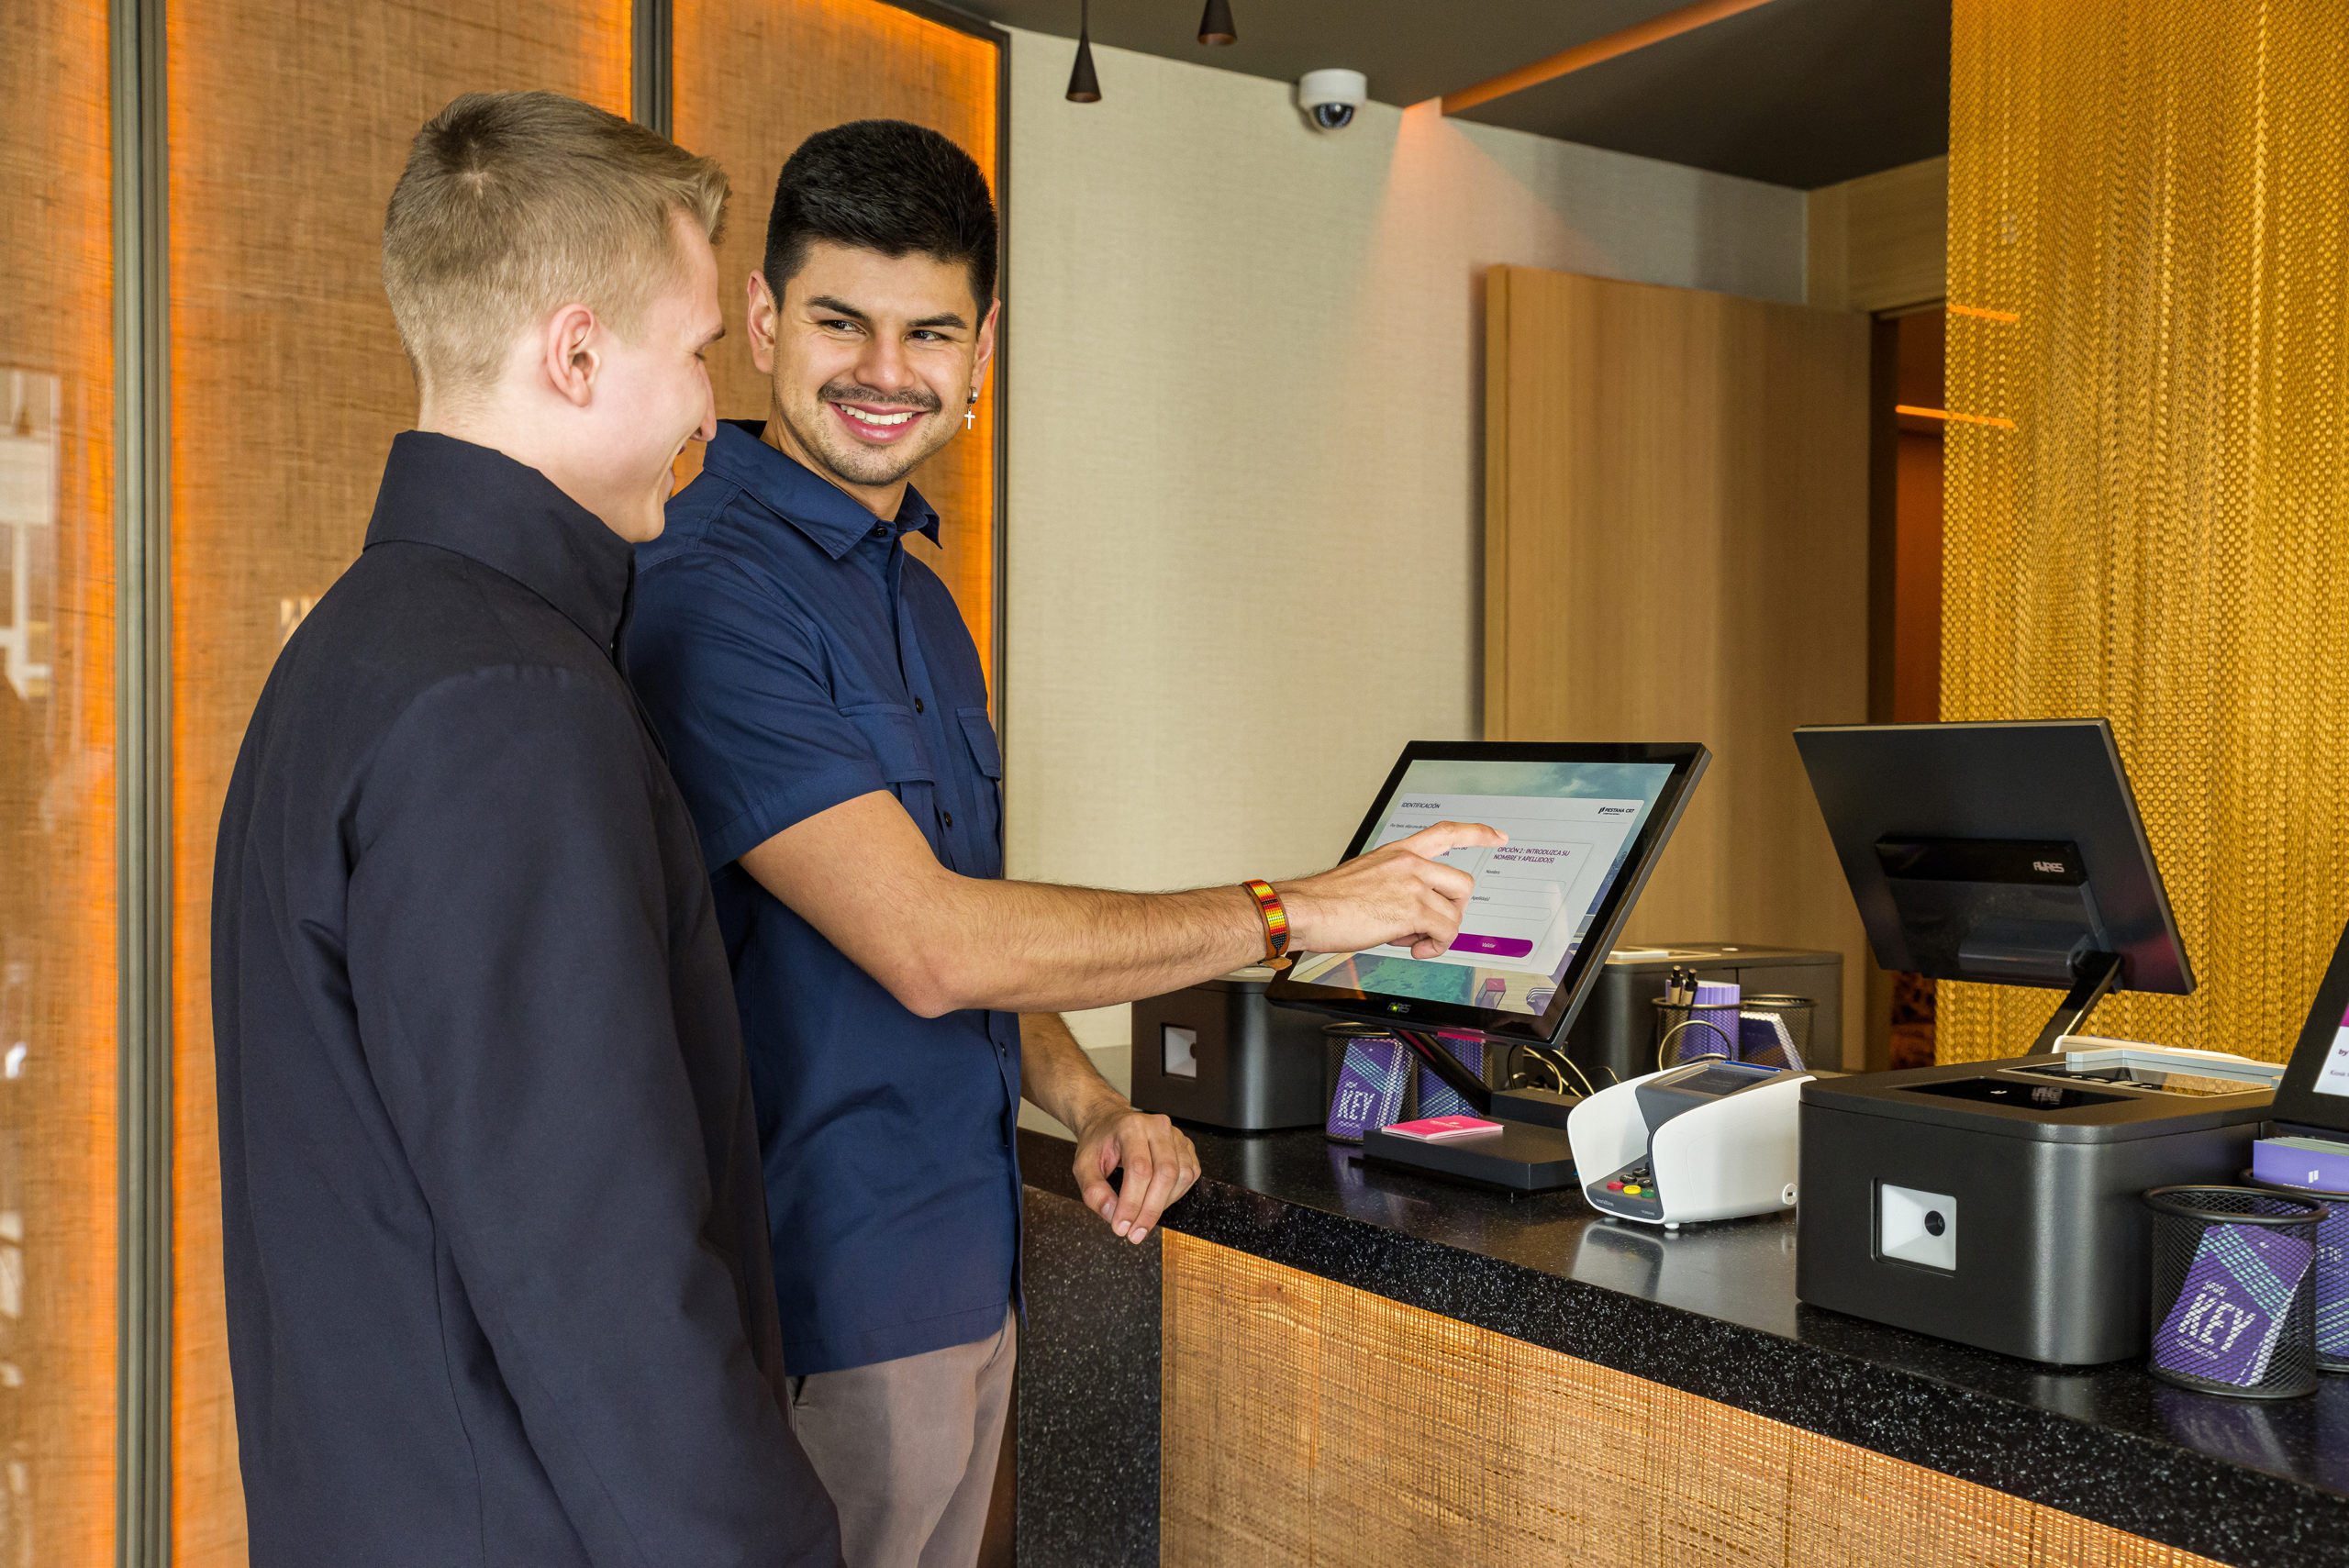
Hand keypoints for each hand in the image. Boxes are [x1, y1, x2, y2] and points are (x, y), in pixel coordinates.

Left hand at [1073, 1103, 1199, 1244]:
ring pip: (1181, 1176)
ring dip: (1163, 1205)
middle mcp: (1157, 1126)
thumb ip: (1093, 1191)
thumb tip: (1112, 1214)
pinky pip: (1190, 1174)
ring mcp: (1175, 1134)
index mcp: (1131, 1127)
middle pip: (1165, 1173)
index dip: (1132, 1203)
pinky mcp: (1186, 1145)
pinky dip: (1175, 1195)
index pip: (1139, 1169)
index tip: (1121, 1227)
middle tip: (1135, 1233)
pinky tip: (1157, 1201)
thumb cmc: (1098, 1144)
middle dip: (1151, 1210)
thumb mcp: (1083, 1166)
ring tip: (1142, 1217)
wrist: (1109, 1123)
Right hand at [1278, 820, 1504, 957]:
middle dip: (1454, 910)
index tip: (1497, 836)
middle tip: (1431, 926)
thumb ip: (1396, 886)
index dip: (1477, 833)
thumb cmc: (1325, 901)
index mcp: (1398, 852)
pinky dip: (1434, 947)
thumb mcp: (1366, 878)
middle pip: (1462, 883)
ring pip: (1454, 913)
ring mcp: (1412, 885)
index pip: (1446, 832)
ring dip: (1439, 934)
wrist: (1304, 909)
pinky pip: (1445, 933)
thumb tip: (1414, 915)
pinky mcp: (1411, 910)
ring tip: (1413, 940)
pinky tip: (1415, 950)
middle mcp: (1409, 863)